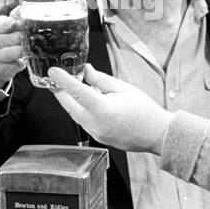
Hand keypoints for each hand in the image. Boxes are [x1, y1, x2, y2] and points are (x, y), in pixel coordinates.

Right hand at [0, 15, 25, 87]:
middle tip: (21, 41)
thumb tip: (24, 7)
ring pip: (18, 51)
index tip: (19, 27)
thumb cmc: (1, 40)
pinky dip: (20, 63)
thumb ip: (15, 15)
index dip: (19, 25)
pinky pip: (17, 64)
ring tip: (19, 50)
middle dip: (23, 39)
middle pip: (17, 37)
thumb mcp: (5, 25)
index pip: (9, 23)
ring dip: (23, 51)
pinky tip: (15, 61)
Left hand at [47, 64, 171, 154]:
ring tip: (75, 88)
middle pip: (69, 105)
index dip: (62, 80)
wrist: (157, 134)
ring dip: (72, 101)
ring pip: (75, 114)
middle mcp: (95, 123)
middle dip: (61, 92)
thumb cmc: (144, 111)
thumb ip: (101, 80)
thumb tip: (86, 71)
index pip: (76, 91)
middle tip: (56, 79)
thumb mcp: (123, 88)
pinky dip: (82, 110)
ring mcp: (95, 133)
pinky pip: (84, 121)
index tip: (52, 71)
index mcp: (102, 109)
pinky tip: (90, 102)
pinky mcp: (98, 137)